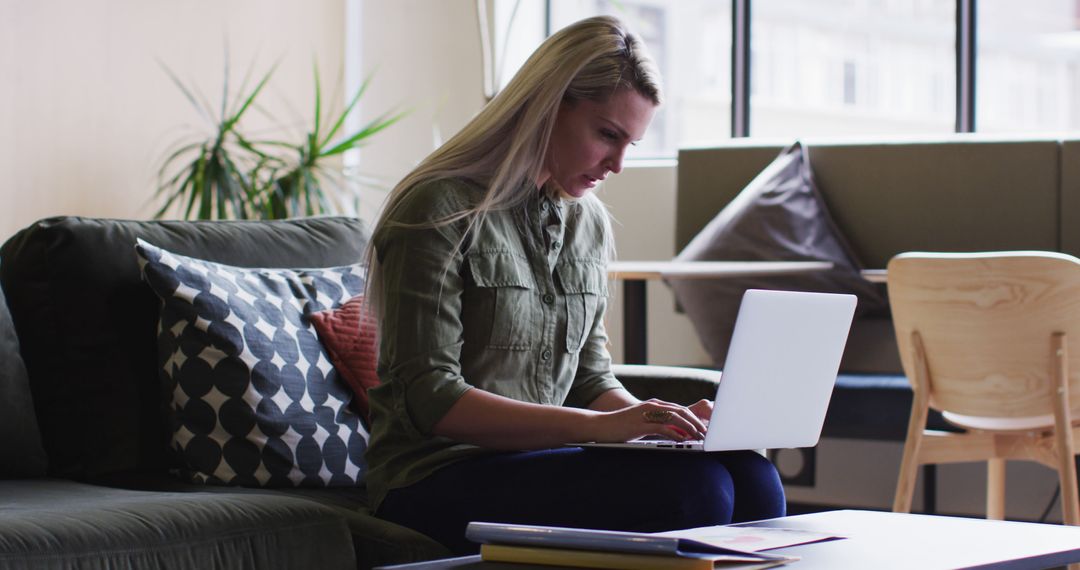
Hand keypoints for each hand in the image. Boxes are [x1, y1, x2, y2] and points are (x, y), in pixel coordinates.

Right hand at [588, 399, 707, 442]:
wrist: (600, 425)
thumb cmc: (620, 427)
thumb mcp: (642, 424)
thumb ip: (658, 426)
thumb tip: (676, 434)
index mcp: (653, 405)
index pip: (679, 409)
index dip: (693, 418)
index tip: (703, 427)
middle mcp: (652, 406)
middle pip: (681, 411)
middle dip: (696, 422)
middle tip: (706, 433)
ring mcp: (647, 414)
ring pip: (675, 418)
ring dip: (689, 428)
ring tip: (698, 437)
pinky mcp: (641, 424)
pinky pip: (663, 428)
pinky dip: (675, 433)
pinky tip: (682, 440)